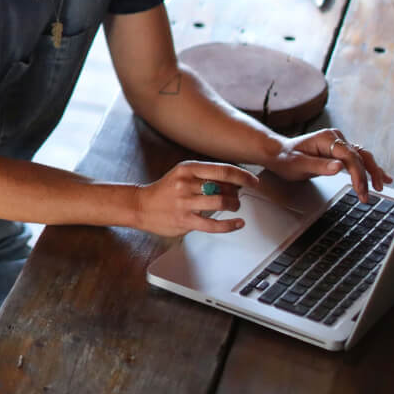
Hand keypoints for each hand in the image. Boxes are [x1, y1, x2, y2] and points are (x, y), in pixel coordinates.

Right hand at [131, 161, 260, 235]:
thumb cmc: (164, 190)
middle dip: (237, 192)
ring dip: (234, 206)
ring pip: (221, 203)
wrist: (141, 206)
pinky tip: (237, 223)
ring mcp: (185, 202)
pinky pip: (214, 225)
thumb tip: (233, 180)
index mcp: (188, 168)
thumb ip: (204, 176)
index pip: (223, 170)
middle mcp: (186, 183)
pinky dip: (230, 225)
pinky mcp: (185, 220)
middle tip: (238, 195)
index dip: (243, 176)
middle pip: (224, 186)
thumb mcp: (182, 174)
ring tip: (234, 207)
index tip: (253, 180)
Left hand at [265, 128, 392, 201]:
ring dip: (373, 172)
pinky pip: (358, 160)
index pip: (350, 157)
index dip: (358, 174)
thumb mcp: (298, 165)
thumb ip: (319, 166)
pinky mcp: (340, 152)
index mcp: (327, 138)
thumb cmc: (285, 158)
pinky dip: (370, 169)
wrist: (278, 153)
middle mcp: (336, 138)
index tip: (360, 190)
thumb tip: (339, 167)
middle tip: (368, 195)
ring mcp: (339, 144)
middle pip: (360, 156)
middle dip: (367, 176)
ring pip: (363, 157)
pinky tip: (382, 177)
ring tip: (380, 188)